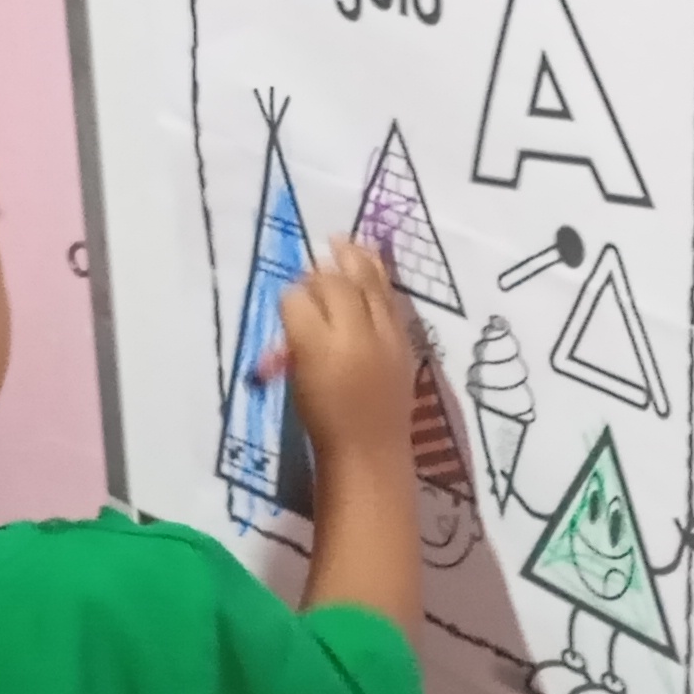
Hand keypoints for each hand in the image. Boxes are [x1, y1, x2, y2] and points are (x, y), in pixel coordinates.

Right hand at [271, 239, 417, 482]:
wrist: (368, 452)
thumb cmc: (323, 421)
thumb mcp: (298, 380)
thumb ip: (296, 345)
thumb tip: (300, 308)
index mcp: (319, 348)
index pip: (301, 300)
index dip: (294, 292)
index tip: (291, 292)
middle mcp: (353, 336)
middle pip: (338, 285)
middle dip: (325, 269)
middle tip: (317, 254)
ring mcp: (384, 338)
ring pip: (370, 285)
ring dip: (356, 260)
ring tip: (345, 241)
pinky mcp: (403, 345)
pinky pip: (390, 301)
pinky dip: (379, 280)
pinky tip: (372, 266)